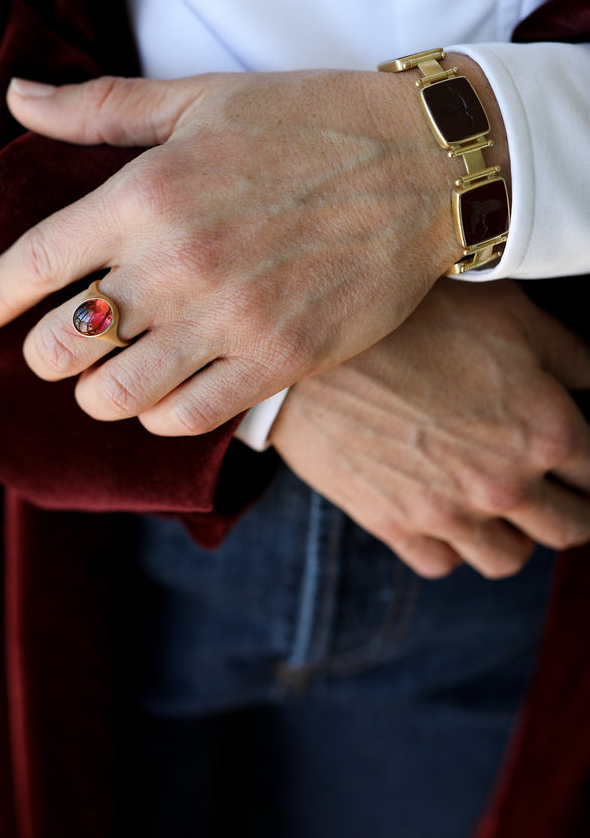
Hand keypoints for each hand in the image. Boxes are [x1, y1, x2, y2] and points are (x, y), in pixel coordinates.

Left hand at [0, 62, 499, 435]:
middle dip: (41, 351)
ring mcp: (228, 321)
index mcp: (146, 194)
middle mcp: (176, 265)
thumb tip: (16, 99)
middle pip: (61, 345)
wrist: (424, 165)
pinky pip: (187, 419)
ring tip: (107, 372)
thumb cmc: (308, 121)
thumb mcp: (199, 97)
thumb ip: (99, 109)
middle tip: (51, 343)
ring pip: (114, 396)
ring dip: (96, 391)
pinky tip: (165, 392)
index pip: (34, 262)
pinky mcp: (277, 361)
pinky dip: (160, 415)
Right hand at [270, 279, 589, 578]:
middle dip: (573, 507)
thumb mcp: (509, 314)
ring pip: (510, 559)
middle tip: (556, 488)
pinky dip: (451, 545)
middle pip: (570, 529)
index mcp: (544, 430)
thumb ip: (571, 357)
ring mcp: (447, 512)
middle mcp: (504, 483)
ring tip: (500, 506)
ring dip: (516, 535)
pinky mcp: (393, 524)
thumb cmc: (411, 316)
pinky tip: (445, 511)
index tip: (581, 460)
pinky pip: (443, 563)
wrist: (314, 342)